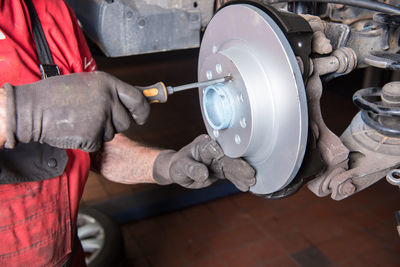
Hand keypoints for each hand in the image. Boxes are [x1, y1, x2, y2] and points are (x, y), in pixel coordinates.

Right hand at [3, 71, 149, 151]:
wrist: (32, 108)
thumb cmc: (57, 94)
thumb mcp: (88, 84)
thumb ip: (109, 92)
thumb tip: (131, 100)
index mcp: (108, 84)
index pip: (137, 99)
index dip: (142, 111)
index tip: (141, 118)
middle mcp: (108, 100)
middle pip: (125, 122)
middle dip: (114, 124)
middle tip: (93, 118)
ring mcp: (101, 118)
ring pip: (111, 134)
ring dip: (99, 132)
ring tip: (79, 120)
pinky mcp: (92, 135)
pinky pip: (98, 144)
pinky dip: (87, 141)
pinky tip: (74, 130)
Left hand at [153, 134, 255, 190]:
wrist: (179, 171)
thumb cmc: (178, 165)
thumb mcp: (180, 167)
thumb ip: (192, 169)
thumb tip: (204, 174)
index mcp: (203, 144)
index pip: (214, 147)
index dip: (224, 154)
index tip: (233, 161)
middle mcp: (214, 149)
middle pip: (228, 157)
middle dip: (238, 165)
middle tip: (250, 174)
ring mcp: (219, 159)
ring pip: (232, 166)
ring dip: (242, 174)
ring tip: (251, 181)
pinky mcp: (222, 169)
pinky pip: (231, 175)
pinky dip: (238, 180)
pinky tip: (246, 186)